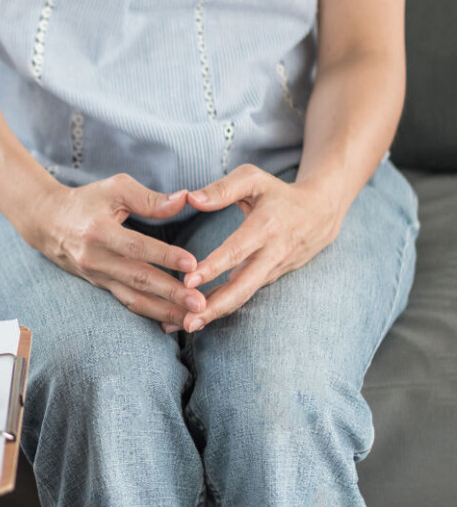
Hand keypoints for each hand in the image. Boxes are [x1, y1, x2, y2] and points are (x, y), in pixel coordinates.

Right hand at [22, 174, 205, 326]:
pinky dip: (151, 313)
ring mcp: (97, 276)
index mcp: (98, 230)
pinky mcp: (100, 286)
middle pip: (137, 279)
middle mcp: (95, 258)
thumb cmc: (86, 201)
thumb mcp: (114, 189)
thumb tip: (185, 199)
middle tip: (200, 303)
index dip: (163, 255)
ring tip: (192, 320)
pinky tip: (173, 320)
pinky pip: (127, 302)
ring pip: (133, 299)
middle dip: (170, 293)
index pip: (135, 246)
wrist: (47, 223)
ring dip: (164, 311)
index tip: (192, 263)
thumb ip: (149, 198)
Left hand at [180, 164, 345, 331]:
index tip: (189, 280)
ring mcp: (273, 270)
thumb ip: (222, 188)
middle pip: (244, 286)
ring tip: (186, 326)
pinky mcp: (269, 279)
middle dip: (216, 306)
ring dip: (216, 313)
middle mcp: (272, 253)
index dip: (214, 266)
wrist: (320, 213)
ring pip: (244, 296)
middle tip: (188, 321)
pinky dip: (222, 308)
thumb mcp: (253, 179)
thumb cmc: (278, 193)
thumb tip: (191, 198)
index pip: (238, 250)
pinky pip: (244, 295)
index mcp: (267, 226)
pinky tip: (197, 318)